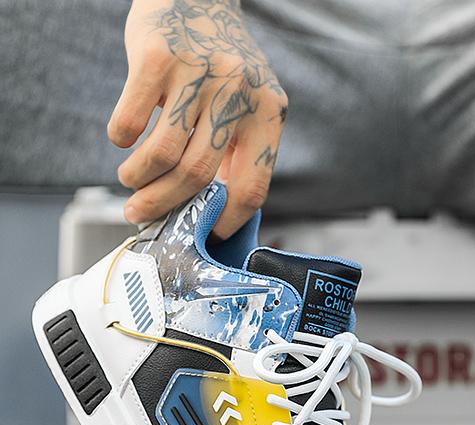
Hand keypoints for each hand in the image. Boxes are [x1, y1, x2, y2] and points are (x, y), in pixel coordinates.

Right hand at [108, 0, 286, 238]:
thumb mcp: (250, 102)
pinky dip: (121, 140)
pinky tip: (123, 142)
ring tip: (130, 182)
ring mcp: (199, 72)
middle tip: (140, 215)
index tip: (204, 235)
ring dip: (139, 179)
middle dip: (165, 205)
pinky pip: (131, 119)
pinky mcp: (158, 55)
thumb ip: (240, 150)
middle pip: (198, 174)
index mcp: (270, 113)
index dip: (226, 220)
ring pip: (163, 153)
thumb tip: (212, 214)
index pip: (252, 187)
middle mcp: (239, 93)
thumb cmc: (221, 64)